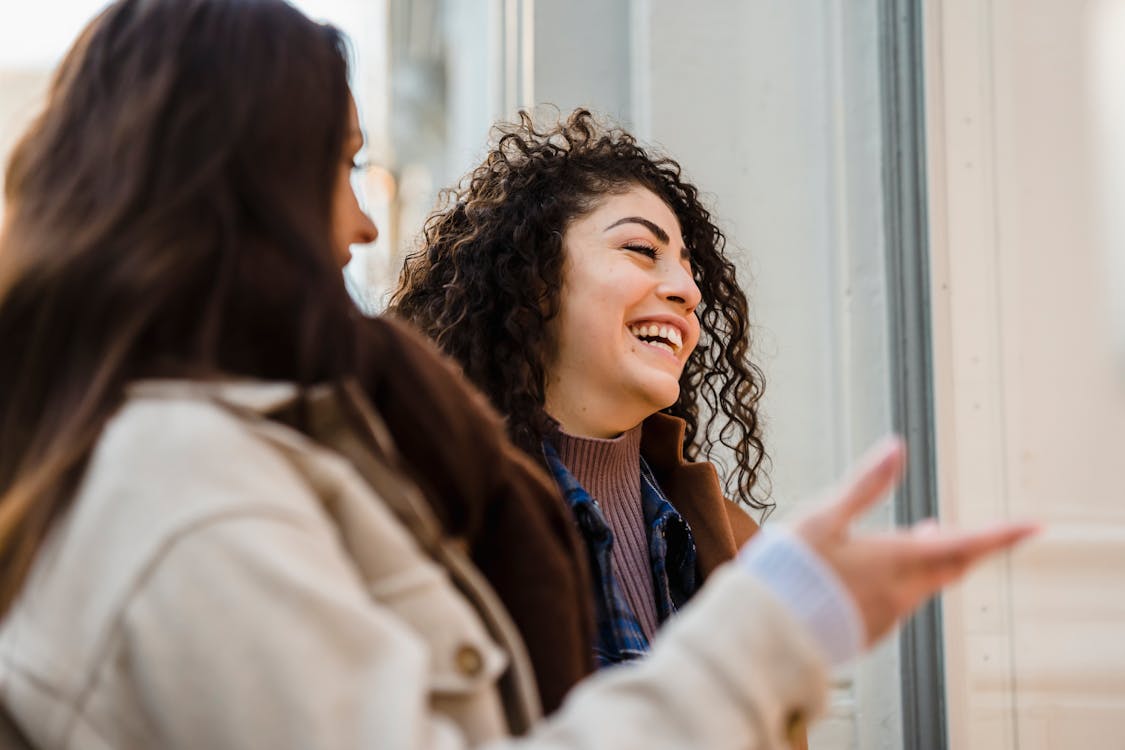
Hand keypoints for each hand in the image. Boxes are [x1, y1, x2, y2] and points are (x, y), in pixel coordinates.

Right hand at [793, 437, 1038, 645]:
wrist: (766, 631)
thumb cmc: (791, 569)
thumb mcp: (823, 517)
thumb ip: (865, 484)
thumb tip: (896, 446)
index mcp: (896, 559)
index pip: (966, 545)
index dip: (1002, 535)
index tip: (1034, 526)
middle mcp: (902, 592)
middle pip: (951, 566)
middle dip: (961, 546)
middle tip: (956, 529)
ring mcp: (888, 617)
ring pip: (923, 585)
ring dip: (923, 562)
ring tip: (907, 541)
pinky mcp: (871, 633)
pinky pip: (898, 604)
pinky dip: (898, 583)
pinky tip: (871, 576)